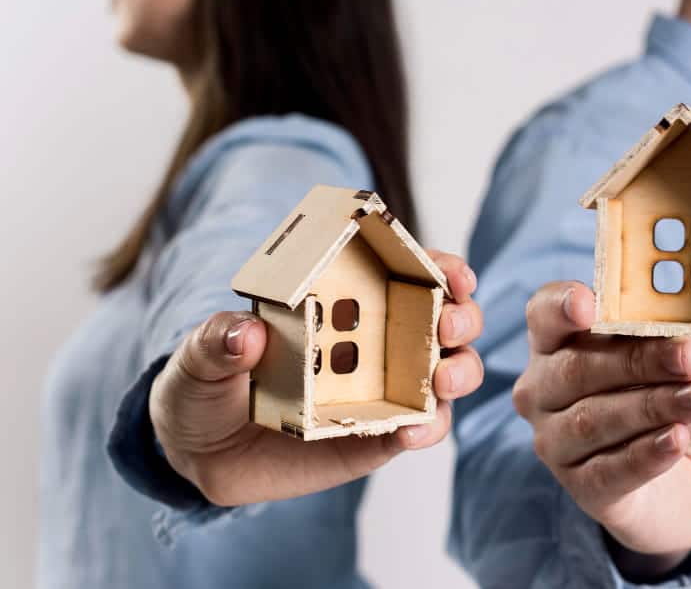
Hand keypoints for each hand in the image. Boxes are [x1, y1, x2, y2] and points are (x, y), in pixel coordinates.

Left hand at [149, 251, 483, 506]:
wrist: (201, 452)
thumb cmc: (208, 384)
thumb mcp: (201, 356)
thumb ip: (217, 341)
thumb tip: (246, 332)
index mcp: (349, 300)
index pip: (409, 272)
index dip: (442, 266)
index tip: (451, 273)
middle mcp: (380, 339)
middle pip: (445, 318)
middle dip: (462, 316)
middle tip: (447, 324)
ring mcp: (387, 388)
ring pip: (449, 372)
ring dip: (459, 370)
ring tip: (442, 380)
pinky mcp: (382, 435)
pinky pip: (421, 427)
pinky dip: (428, 427)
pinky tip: (411, 432)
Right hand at [512, 281, 690, 573]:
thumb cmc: (686, 395)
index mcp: (562, 338)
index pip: (545, 312)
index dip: (563, 306)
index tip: (590, 304)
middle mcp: (545, 386)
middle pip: (577, 366)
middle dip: (637, 360)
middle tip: (688, 356)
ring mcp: (556, 439)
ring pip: (594, 419)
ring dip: (652, 406)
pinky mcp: (582, 487)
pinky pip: (609, 470)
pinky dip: (647, 453)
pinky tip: (679, 440)